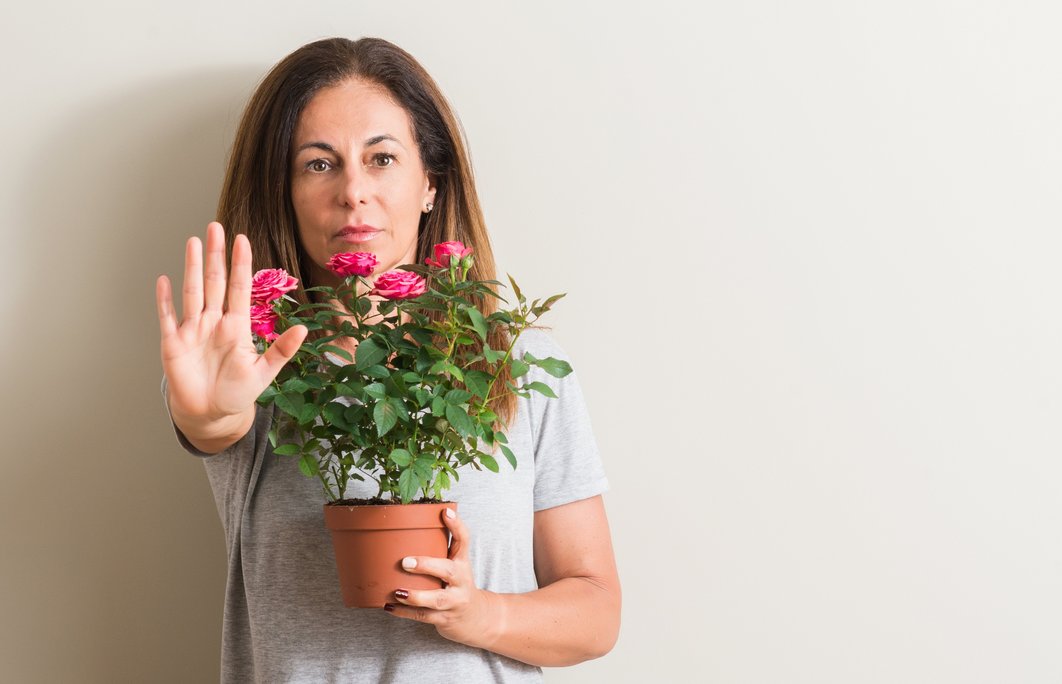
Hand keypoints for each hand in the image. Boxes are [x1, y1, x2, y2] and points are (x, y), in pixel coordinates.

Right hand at [156, 222, 306, 446]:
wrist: (210, 414)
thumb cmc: (237, 393)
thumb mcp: (264, 373)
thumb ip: (281, 351)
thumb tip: (302, 329)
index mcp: (237, 326)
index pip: (240, 287)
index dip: (240, 264)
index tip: (242, 239)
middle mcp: (214, 322)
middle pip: (215, 281)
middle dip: (215, 255)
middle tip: (216, 227)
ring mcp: (193, 330)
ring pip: (192, 291)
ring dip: (191, 267)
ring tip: (193, 241)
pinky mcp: (173, 343)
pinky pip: (168, 317)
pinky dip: (165, 300)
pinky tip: (164, 280)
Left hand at [384, 507, 500, 648]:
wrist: (475, 618)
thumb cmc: (456, 585)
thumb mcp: (454, 565)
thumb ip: (439, 548)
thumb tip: (410, 525)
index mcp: (462, 563)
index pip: (464, 541)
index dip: (457, 526)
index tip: (445, 512)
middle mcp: (461, 581)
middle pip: (449, 571)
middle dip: (427, 566)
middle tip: (405, 562)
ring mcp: (455, 602)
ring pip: (436, 600)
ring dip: (415, 596)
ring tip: (397, 592)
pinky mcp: (445, 619)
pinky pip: (424, 616)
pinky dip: (404, 613)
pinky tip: (389, 606)